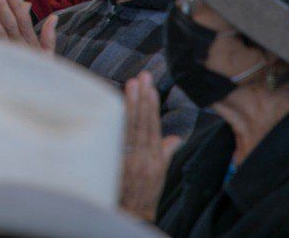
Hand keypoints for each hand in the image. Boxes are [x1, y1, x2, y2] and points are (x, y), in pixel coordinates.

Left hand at [119, 71, 181, 221]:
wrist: (133, 212)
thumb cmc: (146, 190)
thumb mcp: (161, 171)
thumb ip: (166, 150)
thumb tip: (176, 137)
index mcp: (155, 157)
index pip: (154, 126)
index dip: (152, 105)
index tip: (150, 86)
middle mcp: (142, 157)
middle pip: (141, 123)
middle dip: (141, 98)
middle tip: (140, 77)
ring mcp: (127, 160)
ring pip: (128, 128)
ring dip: (129, 105)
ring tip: (130, 85)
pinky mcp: (114, 164)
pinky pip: (115, 139)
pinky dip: (115, 122)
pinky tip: (113, 107)